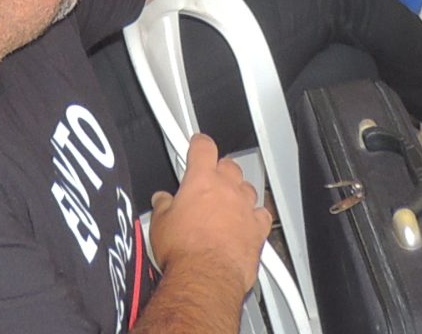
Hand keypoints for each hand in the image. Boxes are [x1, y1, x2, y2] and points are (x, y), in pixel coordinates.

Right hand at [146, 134, 270, 292]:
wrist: (206, 277)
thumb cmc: (184, 251)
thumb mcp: (160, 223)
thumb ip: (163, 205)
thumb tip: (161, 201)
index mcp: (201, 180)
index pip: (204, 147)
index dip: (200, 143)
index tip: (198, 144)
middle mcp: (227, 189)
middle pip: (229, 165)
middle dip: (220, 170)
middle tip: (209, 181)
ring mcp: (245, 208)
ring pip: (247, 188)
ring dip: (238, 192)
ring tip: (226, 204)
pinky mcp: (258, 230)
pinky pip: (262, 214)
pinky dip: (255, 216)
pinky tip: (247, 223)